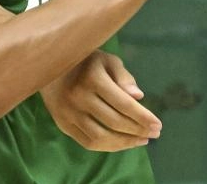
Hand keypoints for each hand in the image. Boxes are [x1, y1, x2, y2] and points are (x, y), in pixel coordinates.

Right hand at [40, 51, 160, 151]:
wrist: (48, 66)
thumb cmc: (86, 62)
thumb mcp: (107, 60)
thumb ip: (124, 77)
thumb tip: (139, 97)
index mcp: (92, 77)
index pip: (123, 103)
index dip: (143, 117)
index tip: (158, 124)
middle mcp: (78, 96)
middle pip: (114, 121)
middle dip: (138, 130)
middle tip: (155, 133)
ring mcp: (68, 112)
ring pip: (101, 137)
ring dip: (125, 142)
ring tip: (142, 140)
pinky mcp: (62, 124)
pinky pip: (88, 142)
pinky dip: (108, 146)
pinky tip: (123, 142)